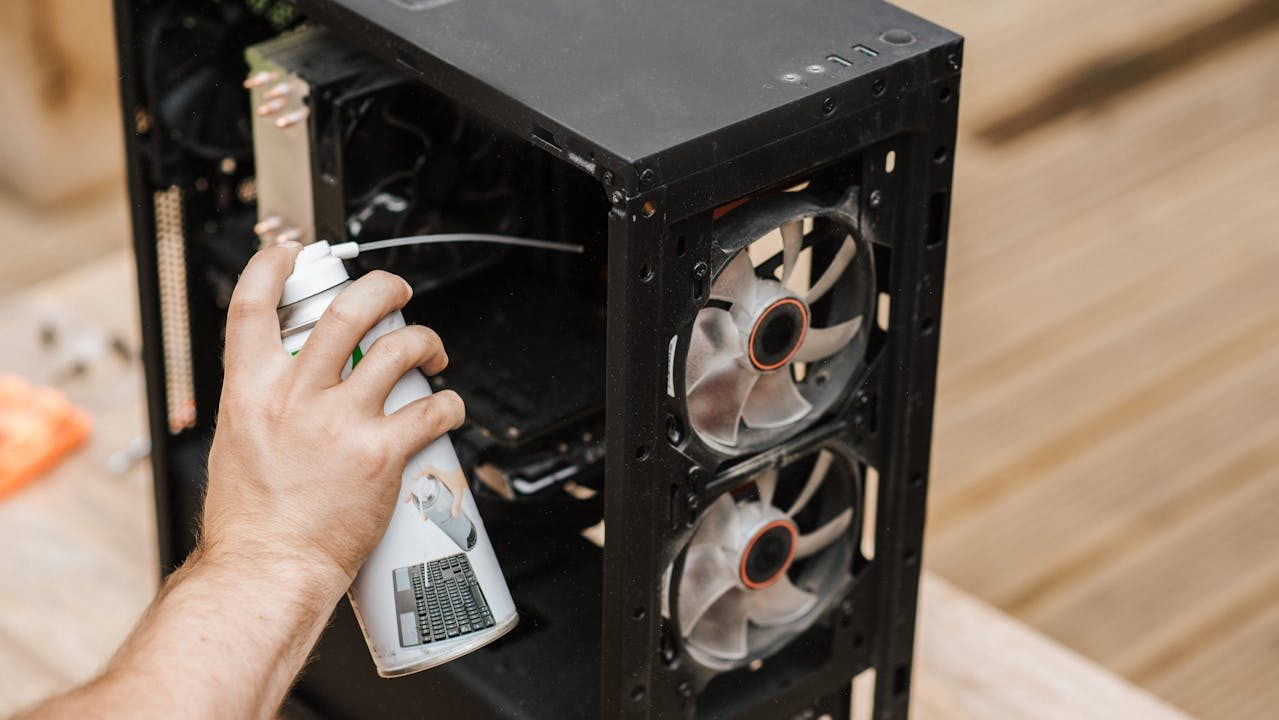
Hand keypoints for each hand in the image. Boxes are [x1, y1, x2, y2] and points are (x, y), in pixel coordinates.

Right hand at [202, 242, 465, 585]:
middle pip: (347, 310)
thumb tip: (285, 390)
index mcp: (249, 390)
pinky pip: (430, 410)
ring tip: (433, 355)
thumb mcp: (236, 445)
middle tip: (398, 292)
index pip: (251, 305)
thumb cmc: (250, 524)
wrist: (266, 570)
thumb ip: (261, 407)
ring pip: (399, 349)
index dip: (272, 266)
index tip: (291, 252)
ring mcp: (339, 421)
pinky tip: (449, 409)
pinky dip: (450, 404)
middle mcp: (295, 395)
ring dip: (426, 343)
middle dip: (382, 288)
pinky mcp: (379, 452)